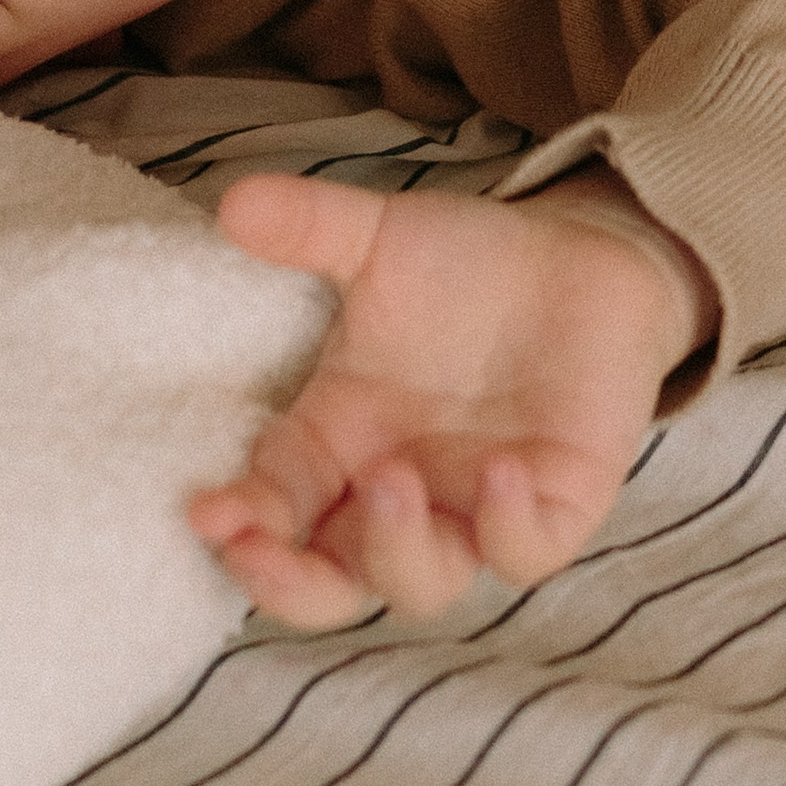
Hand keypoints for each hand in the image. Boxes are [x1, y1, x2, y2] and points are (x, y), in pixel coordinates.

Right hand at [187, 171, 713, 628]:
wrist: (583, 259)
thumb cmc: (467, 263)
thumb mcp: (381, 237)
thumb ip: (309, 225)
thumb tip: (232, 201)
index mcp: (339, 442)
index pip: (274, 505)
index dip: (238, 520)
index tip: (203, 511)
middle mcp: (398, 491)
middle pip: (331, 582)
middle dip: (289, 583)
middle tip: (259, 550)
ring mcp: (472, 508)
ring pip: (424, 583)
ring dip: (393, 550)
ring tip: (390, 479)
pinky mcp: (554, 507)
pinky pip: (525, 552)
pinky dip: (505, 527)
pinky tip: (499, 470)